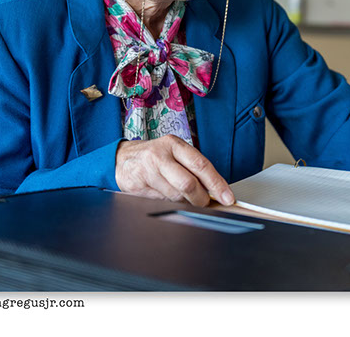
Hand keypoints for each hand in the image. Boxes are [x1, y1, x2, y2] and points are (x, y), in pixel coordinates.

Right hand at [115, 135, 234, 206]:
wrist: (121, 159)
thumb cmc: (154, 157)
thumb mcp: (174, 154)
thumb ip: (193, 169)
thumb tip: (216, 191)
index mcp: (174, 145)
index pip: (201, 165)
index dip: (217, 184)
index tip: (228, 198)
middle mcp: (160, 155)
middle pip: (188, 184)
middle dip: (200, 199)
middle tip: (205, 204)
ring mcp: (147, 170)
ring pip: (175, 196)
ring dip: (184, 202)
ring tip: (181, 197)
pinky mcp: (137, 185)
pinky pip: (160, 202)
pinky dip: (168, 203)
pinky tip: (164, 195)